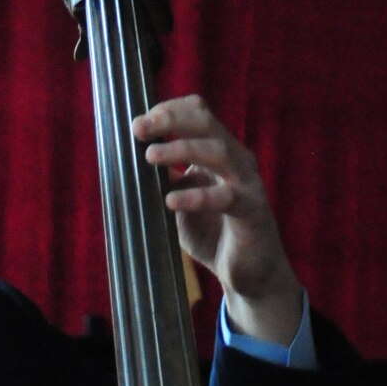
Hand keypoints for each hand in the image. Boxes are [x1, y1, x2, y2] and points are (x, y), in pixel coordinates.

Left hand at [132, 96, 303, 347]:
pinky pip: (226, 198)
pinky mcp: (253, 212)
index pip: (198, 113)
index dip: (169, 111)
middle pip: (207, 122)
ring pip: (218, 152)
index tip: (138, 123)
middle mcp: (236, 160)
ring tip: (151, 157)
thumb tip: (134, 166)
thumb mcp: (183, 203)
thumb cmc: (216, 235)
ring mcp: (247, 184)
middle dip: (171, 120)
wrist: (250, 274)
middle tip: (140, 129)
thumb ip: (167, 182)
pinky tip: (171, 201)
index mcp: (221, 152)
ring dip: (182, 149)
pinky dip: (197, 197)